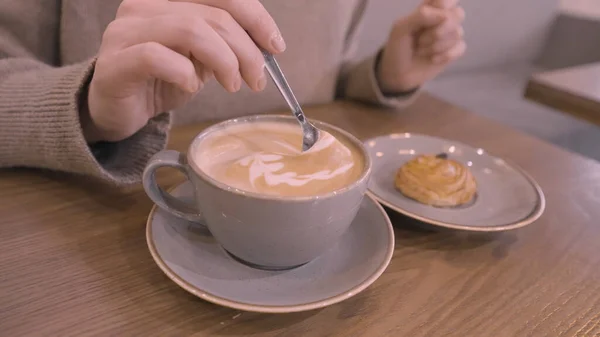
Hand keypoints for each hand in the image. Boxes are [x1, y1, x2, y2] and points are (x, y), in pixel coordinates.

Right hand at [84, 0, 285, 142]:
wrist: (119, 111)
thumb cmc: (162, 80)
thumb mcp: (202, 59)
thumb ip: (226, 44)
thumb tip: (266, 45)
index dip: (254, 16)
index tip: (275, 46)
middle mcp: (144, 6)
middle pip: (211, 14)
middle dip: (245, 49)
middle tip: (256, 78)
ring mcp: (125, 31)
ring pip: (189, 28)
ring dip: (223, 60)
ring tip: (233, 85)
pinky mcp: (115, 62)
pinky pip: (157, 57)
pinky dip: (185, 73)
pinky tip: (192, 88)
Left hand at [376, 0, 465, 92]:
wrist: (398, 73)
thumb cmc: (398, 47)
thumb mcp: (401, 28)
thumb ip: (421, 16)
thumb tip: (445, 16)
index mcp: (430, 8)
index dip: (444, 4)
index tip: (431, 13)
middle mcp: (443, 19)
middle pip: (458, 13)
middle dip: (439, 29)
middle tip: (420, 39)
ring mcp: (450, 35)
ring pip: (458, 33)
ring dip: (436, 45)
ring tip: (421, 50)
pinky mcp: (454, 51)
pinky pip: (460, 47)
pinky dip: (445, 55)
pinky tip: (432, 59)